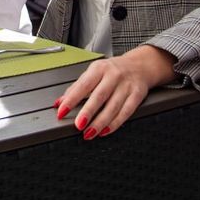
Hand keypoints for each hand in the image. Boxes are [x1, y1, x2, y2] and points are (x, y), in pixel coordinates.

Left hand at [53, 46, 174, 139]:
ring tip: (89, 133)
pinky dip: (115, 123)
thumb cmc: (112, 70)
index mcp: (99, 69)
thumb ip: (76, 88)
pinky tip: (105, 131)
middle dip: (88, 112)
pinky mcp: (137, 95)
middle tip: (78, 125)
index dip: (71, 99)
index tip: (61, 111)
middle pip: (99, 96)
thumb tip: (59, 102)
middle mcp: (113, 76)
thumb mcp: (93, 73)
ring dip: (100, 122)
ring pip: (113, 107)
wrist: (139, 65)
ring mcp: (126, 86)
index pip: (83, 85)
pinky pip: (126, 112)